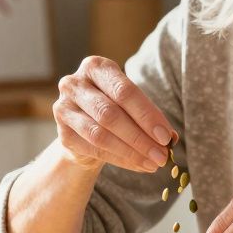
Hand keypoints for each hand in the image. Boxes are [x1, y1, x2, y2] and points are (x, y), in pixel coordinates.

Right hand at [53, 56, 174, 173]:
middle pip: (111, 114)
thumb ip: (149, 117)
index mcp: (96, 66)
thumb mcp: (131, 104)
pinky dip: (120, 160)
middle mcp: (74, 83)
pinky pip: (94, 150)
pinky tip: (138, 165)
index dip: (147, 115)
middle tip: (162, 155)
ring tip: (153, 163)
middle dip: (140, 137)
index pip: (125, 91)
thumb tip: (170, 138)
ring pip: (100, 134)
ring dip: (131, 152)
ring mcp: (63, 108)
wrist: (85, 126)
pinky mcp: (62, 134)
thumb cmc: (115, 107)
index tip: (166, 136)